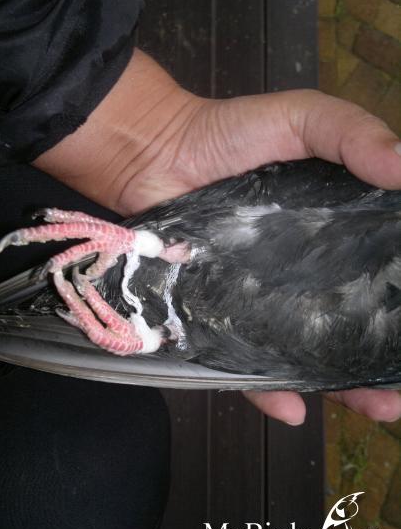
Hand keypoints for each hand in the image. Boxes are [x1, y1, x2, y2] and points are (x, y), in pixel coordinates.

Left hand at [35, 49, 400, 424]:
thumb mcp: (301, 117)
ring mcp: (259, 299)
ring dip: (341, 385)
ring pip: (306, 353)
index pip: (378, 274)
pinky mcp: (217, 315)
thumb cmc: (228, 135)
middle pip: (350, 323)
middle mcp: (301, 274)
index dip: (400, 304)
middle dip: (381, 359)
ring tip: (377, 408)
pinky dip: (266, 390)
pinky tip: (292, 411)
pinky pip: (242, 362)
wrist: (153, 155)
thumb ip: (352, 134)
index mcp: (330, 234)